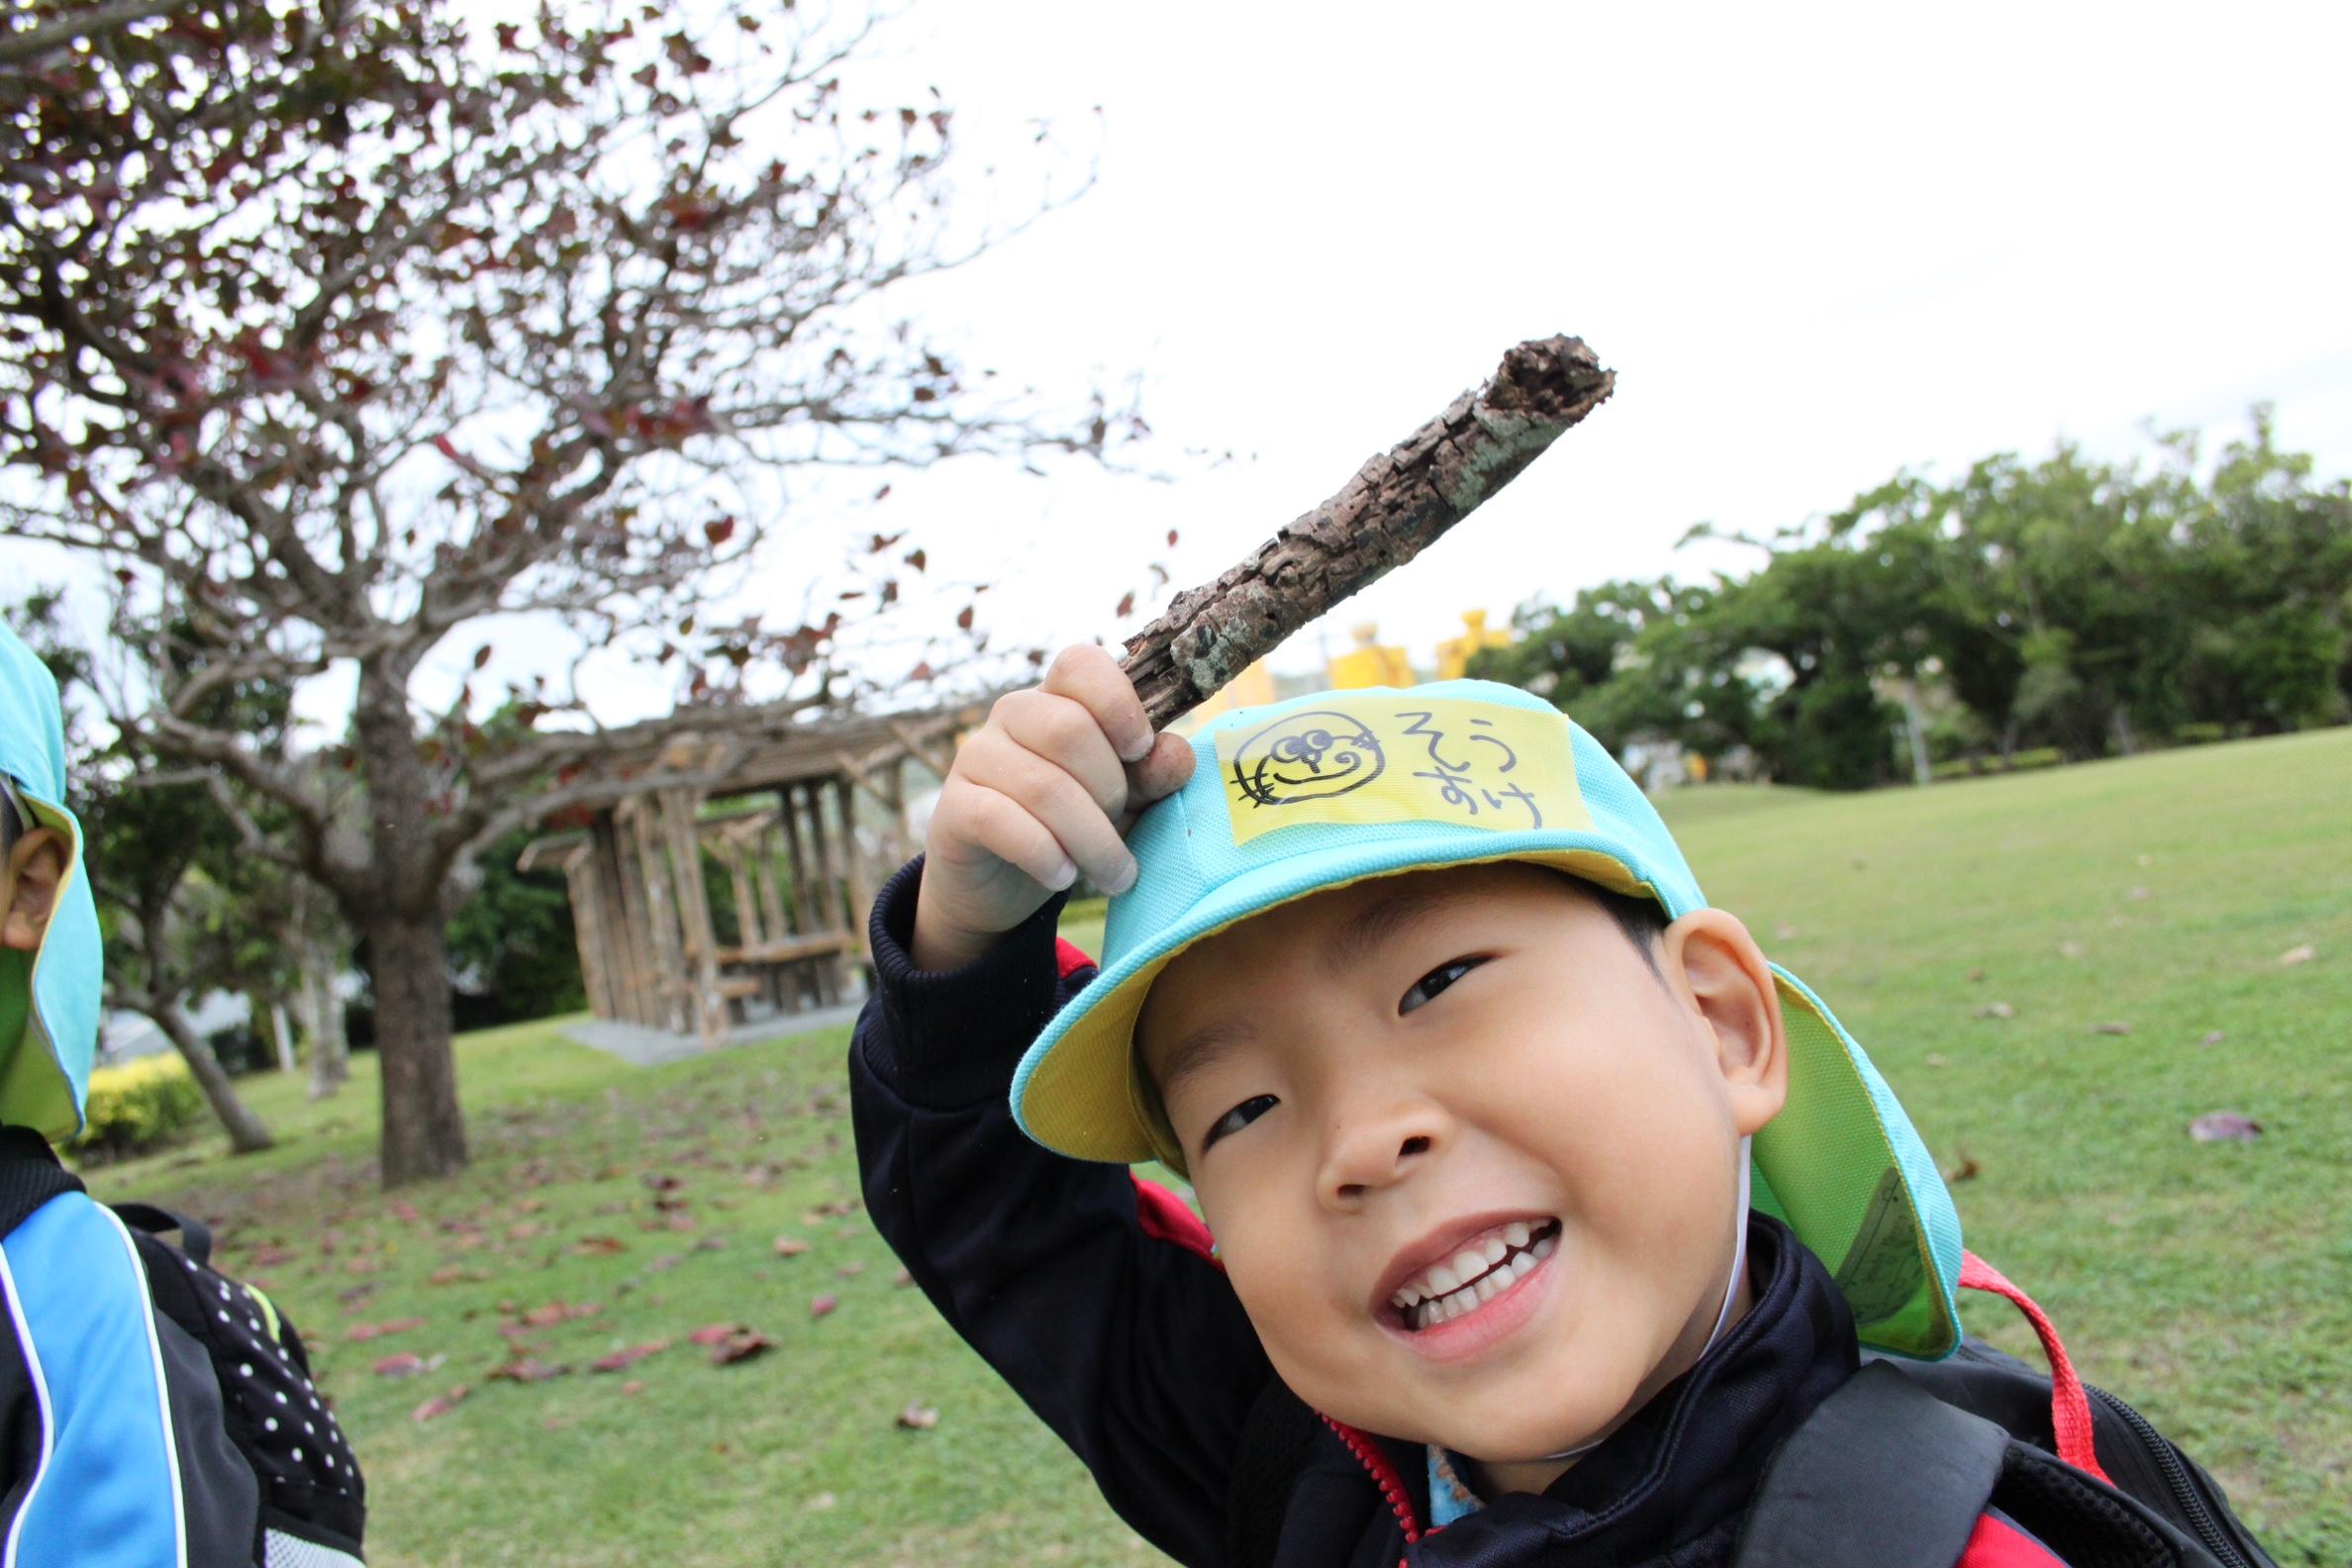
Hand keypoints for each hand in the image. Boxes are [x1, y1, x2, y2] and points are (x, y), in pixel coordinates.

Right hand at [912, 645, 1195, 971]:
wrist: (997, 884)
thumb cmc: (1068, 828)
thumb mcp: (1122, 803)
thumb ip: (1151, 777)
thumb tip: (1178, 753)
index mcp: (1056, 699)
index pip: (1080, 664)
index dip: (1117, 701)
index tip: (1140, 749)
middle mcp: (1011, 715)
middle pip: (1069, 729)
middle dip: (1110, 791)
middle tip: (1121, 834)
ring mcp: (975, 757)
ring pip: (1043, 786)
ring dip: (1092, 840)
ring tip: (1115, 876)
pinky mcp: (953, 808)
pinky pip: (1001, 820)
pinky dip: (1045, 853)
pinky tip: (1063, 877)